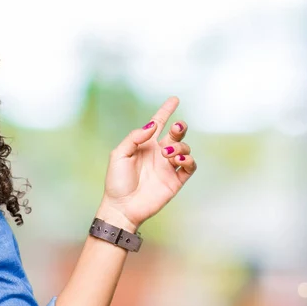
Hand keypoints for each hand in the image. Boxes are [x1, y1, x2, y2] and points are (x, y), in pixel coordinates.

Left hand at [100, 97, 196, 231]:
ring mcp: (168, 167)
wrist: (121, 207)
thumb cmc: (116, 181)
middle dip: (180, 127)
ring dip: (180, 147)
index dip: (166, 111)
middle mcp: (159, 154)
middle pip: (176, 134)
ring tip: (167, 154)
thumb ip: (134, 138)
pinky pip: (190, 167)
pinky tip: (176, 161)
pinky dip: (188, 160)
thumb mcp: (119, 155)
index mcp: (145, 145)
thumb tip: (152, 126)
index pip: (158, 124)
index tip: (174, 99)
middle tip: (176, 127)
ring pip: (185, 149)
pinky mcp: (175, 181)